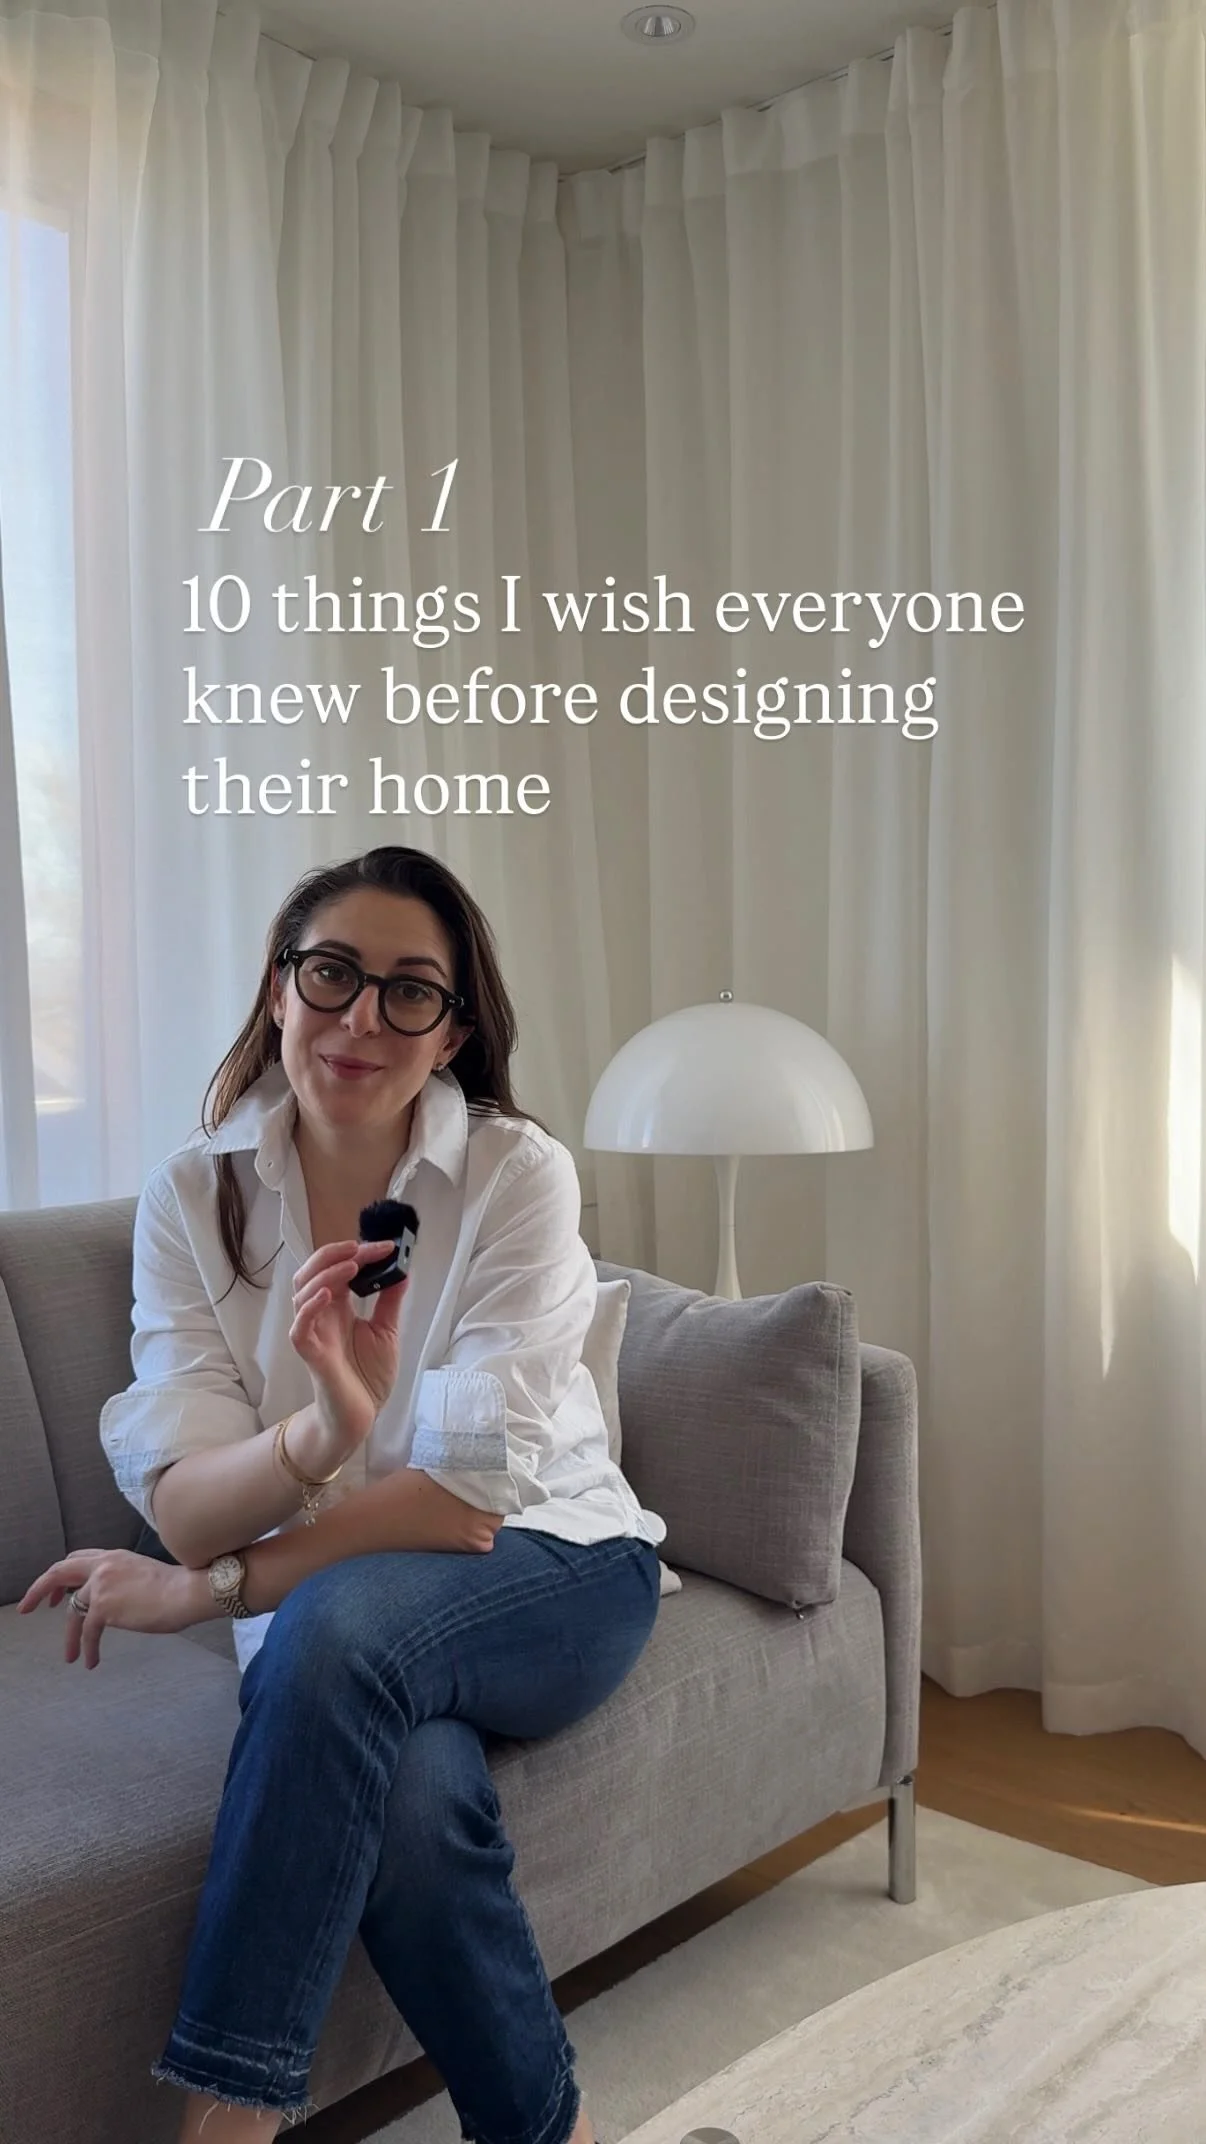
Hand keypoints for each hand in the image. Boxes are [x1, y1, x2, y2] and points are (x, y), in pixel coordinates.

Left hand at [17, 1550, 211, 1668]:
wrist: (188, 1591)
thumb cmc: (178, 1588)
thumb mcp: (144, 1575)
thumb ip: (124, 1581)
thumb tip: (117, 1601)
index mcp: (114, 1556)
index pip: (77, 1558)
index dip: (61, 1575)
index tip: (56, 1594)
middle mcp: (104, 1565)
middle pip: (59, 1572)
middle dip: (38, 1590)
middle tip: (25, 1608)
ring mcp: (101, 1584)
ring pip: (73, 1611)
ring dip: (69, 1636)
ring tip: (69, 1656)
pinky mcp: (104, 1605)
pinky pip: (87, 1631)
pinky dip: (87, 1648)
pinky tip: (91, 1661)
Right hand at [290, 1240, 408, 1458]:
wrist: (361, 1416)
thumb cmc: (367, 1376)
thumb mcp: (386, 1332)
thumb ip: (389, 1302)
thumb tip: (402, 1271)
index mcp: (338, 1308)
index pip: (337, 1268)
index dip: (358, 1253)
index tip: (386, 1247)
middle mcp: (321, 1316)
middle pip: (309, 1273)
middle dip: (332, 1255)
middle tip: (359, 1248)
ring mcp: (313, 1334)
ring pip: (302, 1294)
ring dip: (325, 1275)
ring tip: (351, 1267)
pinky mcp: (311, 1355)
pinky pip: (300, 1328)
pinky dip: (310, 1308)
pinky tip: (329, 1295)